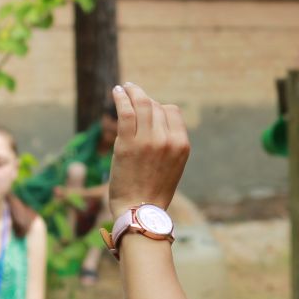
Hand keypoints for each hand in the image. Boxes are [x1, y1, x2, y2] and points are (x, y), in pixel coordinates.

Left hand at [108, 83, 189, 218]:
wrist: (140, 211)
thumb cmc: (153, 191)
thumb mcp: (172, 165)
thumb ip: (168, 143)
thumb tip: (154, 121)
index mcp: (182, 145)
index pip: (171, 111)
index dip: (158, 107)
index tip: (147, 109)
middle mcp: (168, 140)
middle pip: (155, 106)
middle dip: (143, 100)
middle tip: (132, 96)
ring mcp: (148, 141)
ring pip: (141, 104)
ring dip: (132, 92)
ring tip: (124, 88)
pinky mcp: (128, 144)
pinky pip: (126, 112)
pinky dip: (121, 98)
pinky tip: (117, 92)